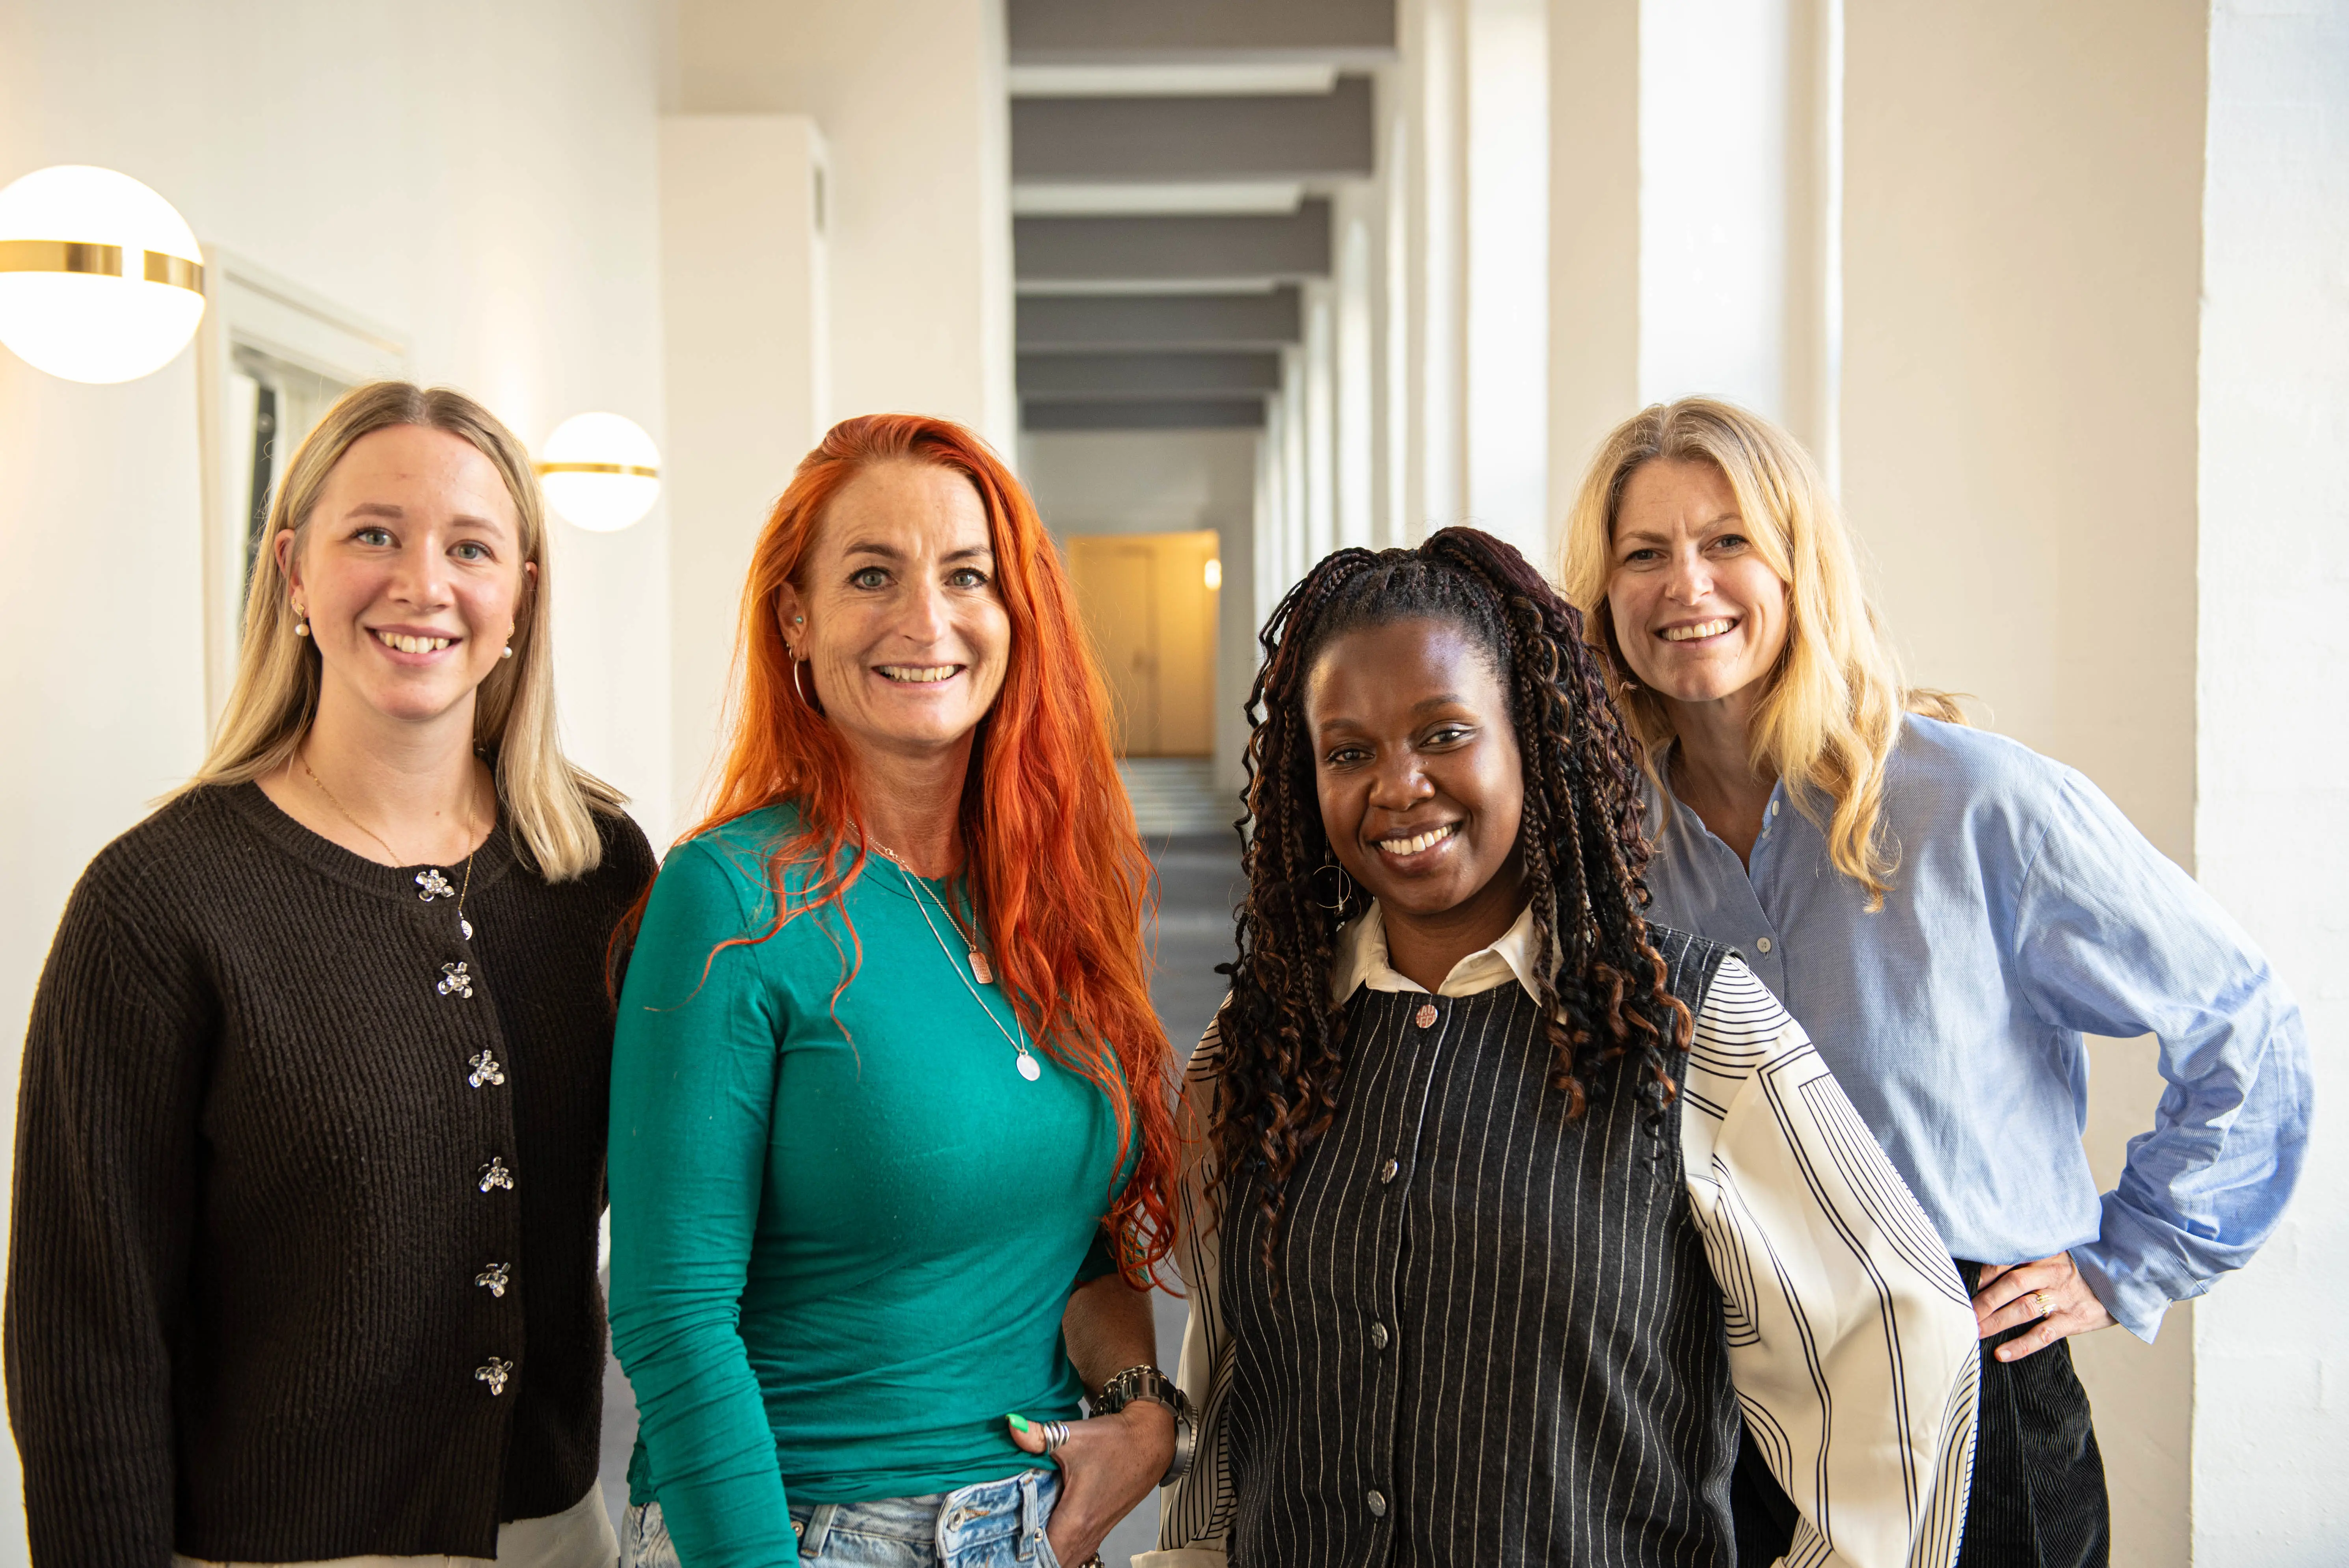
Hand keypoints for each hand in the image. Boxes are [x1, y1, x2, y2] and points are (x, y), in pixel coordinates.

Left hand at [1008, 1400, 1174, 1565]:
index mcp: (1076, 1518)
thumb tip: (1011, 1426)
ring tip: (1021, 1543)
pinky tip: (1043, 1539)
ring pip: (1064, 1561)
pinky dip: (1058, 1552)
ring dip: (1044, 1556)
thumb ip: (1038, 1435)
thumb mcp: (1073, 1436)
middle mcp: (1086, 1533)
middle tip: (1006, 1546)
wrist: (1150, 1442)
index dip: (1021, 1555)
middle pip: (1052, 1563)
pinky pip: (1074, 1553)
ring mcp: (1095, 1534)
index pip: (1043, 1554)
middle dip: (1029, 1558)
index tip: (1003, 1547)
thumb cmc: (1116, 1442)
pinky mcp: (1099, 1529)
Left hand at [1972, 1251, 2115, 1361]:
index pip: (2005, 1259)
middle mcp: (2051, 1272)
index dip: (1980, 1272)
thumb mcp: (2054, 1254)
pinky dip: (2021, 1345)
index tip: (1958, 1283)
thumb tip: (1982, 1269)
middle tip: (1958, 1313)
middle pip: (2010, 1285)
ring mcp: (2063, 1297)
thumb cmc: (2077, 1270)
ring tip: (1972, 1332)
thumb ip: (2025, 1258)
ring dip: (1995, 1322)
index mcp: (2043, 1253)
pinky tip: (2001, 1354)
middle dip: (1982, 1301)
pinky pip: (2044, 1334)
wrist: (2123, 1281)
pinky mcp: (2074, 1320)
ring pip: (2023, 1309)